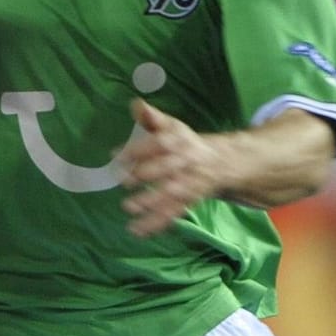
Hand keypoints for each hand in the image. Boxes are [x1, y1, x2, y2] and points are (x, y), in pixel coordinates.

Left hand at [113, 99, 229, 235]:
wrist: (220, 163)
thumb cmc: (185, 143)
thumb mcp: (172, 126)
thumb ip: (151, 118)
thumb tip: (134, 104)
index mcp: (179, 142)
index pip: (159, 144)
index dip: (138, 149)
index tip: (115, 155)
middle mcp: (186, 164)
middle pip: (166, 169)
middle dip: (144, 175)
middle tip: (122, 180)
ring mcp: (188, 185)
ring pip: (170, 195)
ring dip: (150, 202)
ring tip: (128, 207)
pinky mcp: (187, 203)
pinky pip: (172, 214)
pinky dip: (155, 224)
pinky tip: (137, 231)